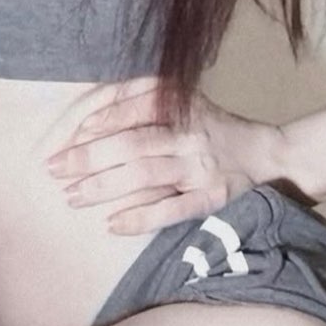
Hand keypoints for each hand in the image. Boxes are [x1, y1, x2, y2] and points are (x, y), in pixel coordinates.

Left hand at [46, 85, 284, 234]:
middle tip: (55, 170)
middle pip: (133, 143)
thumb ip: (143, 100)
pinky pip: (172, 210)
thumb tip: (89, 119)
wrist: (269, 155)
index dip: (102, 119)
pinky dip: (141, 218)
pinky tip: (113, 224)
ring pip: (146, 175)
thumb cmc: (213, 127)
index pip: (137, 106)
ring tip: (72, 198)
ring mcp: (201, 167)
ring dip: (104, 187)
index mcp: (184, 105)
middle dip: (90, 157)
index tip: (72, 135)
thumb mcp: (185, 101)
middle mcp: (191, 133)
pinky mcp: (213, 198)